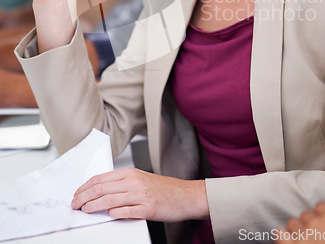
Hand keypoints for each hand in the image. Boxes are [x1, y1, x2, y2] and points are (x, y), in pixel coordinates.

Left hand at [71, 167, 208, 222]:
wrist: (185, 195)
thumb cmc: (163, 189)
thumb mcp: (140, 180)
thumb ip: (122, 184)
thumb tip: (99, 192)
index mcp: (130, 173)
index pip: (100, 178)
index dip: (84, 187)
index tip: (76, 195)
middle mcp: (134, 181)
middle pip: (101, 188)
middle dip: (83, 197)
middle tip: (75, 205)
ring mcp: (141, 195)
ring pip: (109, 200)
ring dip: (93, 206)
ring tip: (84, 211)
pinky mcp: (147, 209)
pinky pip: (126, 211)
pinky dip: (113, 214)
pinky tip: (107, 216)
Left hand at [276, 199, 324, 243]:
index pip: (321, 206)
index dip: (324, 218)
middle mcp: (314, 223)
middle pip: (306, 215)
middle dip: (311, 225)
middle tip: (319, 239)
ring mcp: (301, 234)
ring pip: (293, 223)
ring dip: (298, 232)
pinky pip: (280, 234)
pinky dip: (284, 238)